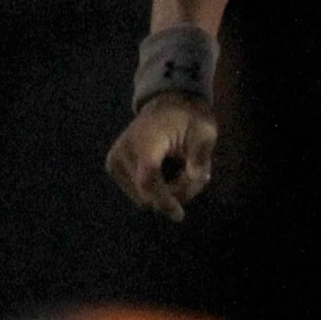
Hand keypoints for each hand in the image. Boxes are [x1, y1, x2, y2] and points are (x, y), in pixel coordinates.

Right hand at [105, 95, 217, 221]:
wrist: (168, 104)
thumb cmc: (190, 119)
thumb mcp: (205, 132)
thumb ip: (201, 155)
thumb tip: (197, 177)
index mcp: (144, 141)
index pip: (148, 181)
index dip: (163, 201)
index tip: (179, 215)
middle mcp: (123, 152)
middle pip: (148, 193)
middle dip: (174, 193)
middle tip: (195, 175)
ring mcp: (115, 160)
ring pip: (143, 197)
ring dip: (167, 193)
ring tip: (182, 170)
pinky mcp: (114, 167)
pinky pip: (139, 192)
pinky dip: (157, 189)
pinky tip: (169, 171)